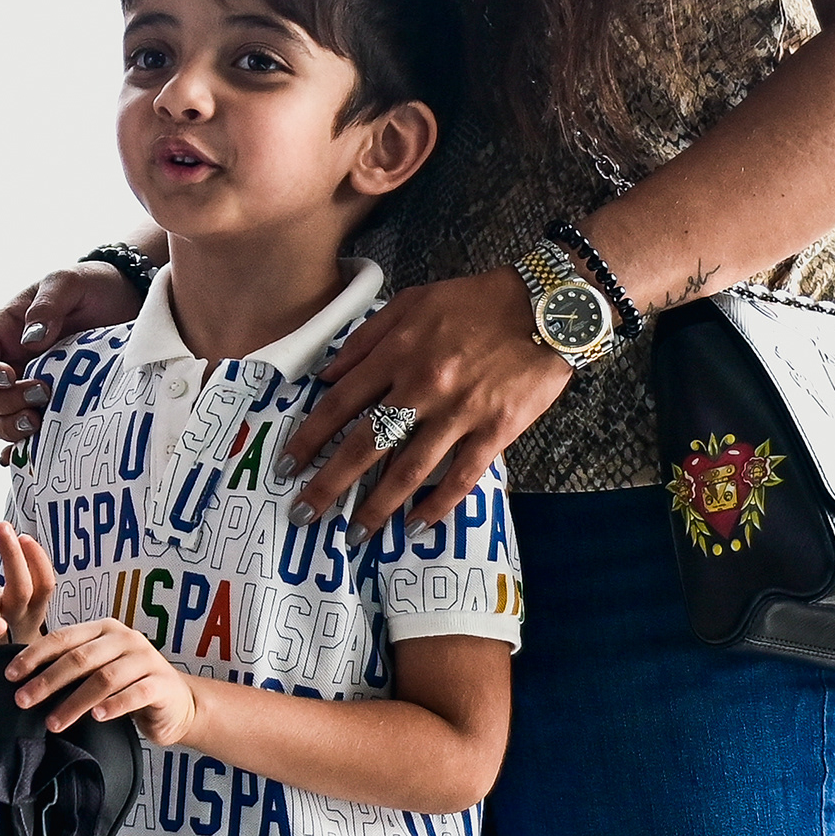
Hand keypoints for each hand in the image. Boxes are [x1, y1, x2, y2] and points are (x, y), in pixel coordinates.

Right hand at [0, 265, 145, 449]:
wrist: (128, 303)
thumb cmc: (91, 287)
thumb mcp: (69, 281)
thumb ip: (48, 303)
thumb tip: (31, 339)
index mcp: (2, 334)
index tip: (10, 375)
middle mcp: (10, 366)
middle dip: (6, 403)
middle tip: (42, 393)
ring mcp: (30, 390)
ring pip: (1, 423)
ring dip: (14, 429)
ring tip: (40, 422)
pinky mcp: (55, 408)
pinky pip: (29, 439)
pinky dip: (26, 453)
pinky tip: (37, 458)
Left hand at [6, 614, 202, 748]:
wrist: (177, 705)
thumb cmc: (127, 687)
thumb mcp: (97, 671)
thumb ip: (70, 669)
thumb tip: (22, 682)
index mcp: (103, 630)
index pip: (62, 638)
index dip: (34, 655)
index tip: (10, 675)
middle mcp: (125, 639)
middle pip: (79, 658)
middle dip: (47, 680)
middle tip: (23, 701)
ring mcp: (146, 659)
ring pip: (104, 678)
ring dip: (75, 702)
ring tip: (53, 722)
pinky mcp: (163, 684)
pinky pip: (136, 693)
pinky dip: (114, 705)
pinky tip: (98, 717)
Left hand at [281, 270, 571, 535]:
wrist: (548, 305)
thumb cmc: (476, 301)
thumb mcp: (412, 302)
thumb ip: (366, 339)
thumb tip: (326, 376)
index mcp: (397, 353)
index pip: (340, 404)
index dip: (309, 439)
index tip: (286, 466)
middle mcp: (422, 387)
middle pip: (365, 445)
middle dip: (329, 484)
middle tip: (303, 513)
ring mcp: (460, 412)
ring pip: (409, 470)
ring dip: (378, 506)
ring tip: (355, 534)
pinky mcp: (496, 430)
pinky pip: (461, 476)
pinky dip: (438, 505)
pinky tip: (417, 525)